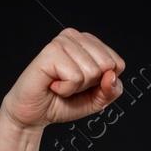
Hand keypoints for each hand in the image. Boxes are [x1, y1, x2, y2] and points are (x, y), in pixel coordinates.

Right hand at [1, 29, 126, 131]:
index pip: (117, 63)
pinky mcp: (51, 51)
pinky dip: (65, 89)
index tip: (83, 85)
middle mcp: (75, 37)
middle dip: (90, 85)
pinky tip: (53, 85)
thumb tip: (111, 75)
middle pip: (107, 65)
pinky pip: (75, 77)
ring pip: (92, 72)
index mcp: (88, 43)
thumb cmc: (62, 102)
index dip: (103, 84)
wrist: (33, 114)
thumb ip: (112, 90)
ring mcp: (62, 41)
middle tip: (70, 85)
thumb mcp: (96, 100)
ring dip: (76, 88)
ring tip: (60, 84)